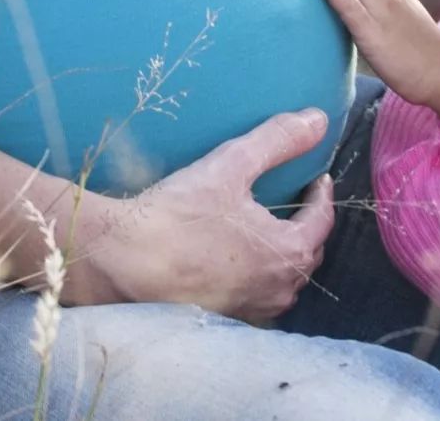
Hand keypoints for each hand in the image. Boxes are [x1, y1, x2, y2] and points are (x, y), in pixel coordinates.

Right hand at [69, 110, 335, 320]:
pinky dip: (257, 278)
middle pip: (307, 253)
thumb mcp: (232, 166)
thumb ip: (278, 140)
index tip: (317, 178)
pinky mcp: (222, 320)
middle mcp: (278, 290)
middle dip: (307, 226)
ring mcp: (251, 310)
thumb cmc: (177, 216)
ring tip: (269, 230)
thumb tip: (318, 120)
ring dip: (283, 256)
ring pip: (283, 281)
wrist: (117, 263)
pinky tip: (236, 262)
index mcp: (289, 252)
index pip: (322, 220)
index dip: (321, 195)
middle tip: (296, 202)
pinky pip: (255, 298)